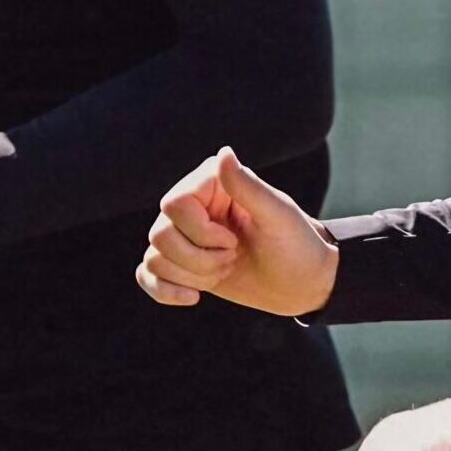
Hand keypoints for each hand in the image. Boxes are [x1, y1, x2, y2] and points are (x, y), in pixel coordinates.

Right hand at [136, 146, 338, 317]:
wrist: (303, 283)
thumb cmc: (297, 244)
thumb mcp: (277, 215)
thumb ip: (247, 186)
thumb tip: (223, 153)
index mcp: (211, 183)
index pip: (175, 205)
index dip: (200, 232)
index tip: (234, 241)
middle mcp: (192, 205)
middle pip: (159, 233)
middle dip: (197, 258)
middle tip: (232, 258)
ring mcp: (184, 235)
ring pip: (154, 256)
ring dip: (191, 275)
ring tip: (224, 271)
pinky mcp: (181, 263)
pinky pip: (147, 273)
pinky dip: (163, 290)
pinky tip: (192, 297)